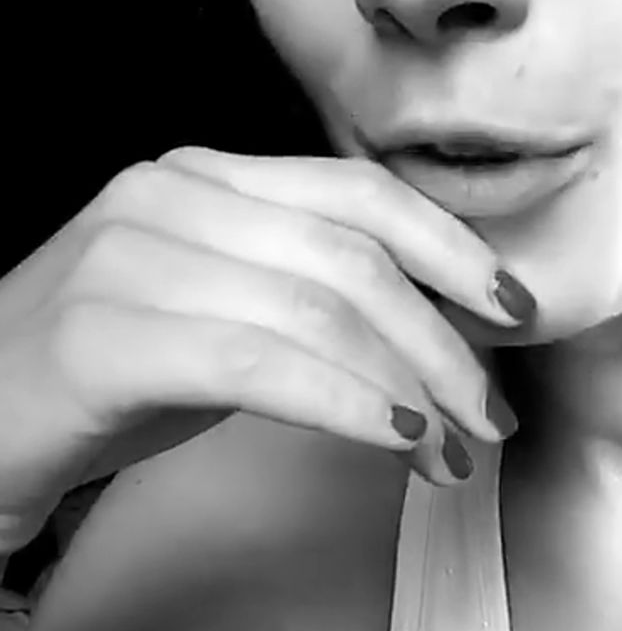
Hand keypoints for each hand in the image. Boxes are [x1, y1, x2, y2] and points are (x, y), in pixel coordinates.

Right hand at [0, 146, 534, 524]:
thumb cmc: (99, 386)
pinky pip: (257, 362)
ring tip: (453, 451)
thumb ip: (306, 302)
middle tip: (491, 418)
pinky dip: (344, 402)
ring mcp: (126, 259)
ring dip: (410, 387)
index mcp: (200, 178)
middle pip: (353, 256)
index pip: (358, 192)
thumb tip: (435, 338)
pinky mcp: (100, 337)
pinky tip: (394, 438)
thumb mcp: (217, 318)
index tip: (514, 309)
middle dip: (444, 342)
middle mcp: (164, 197)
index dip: (451, 248)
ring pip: (317, 309)